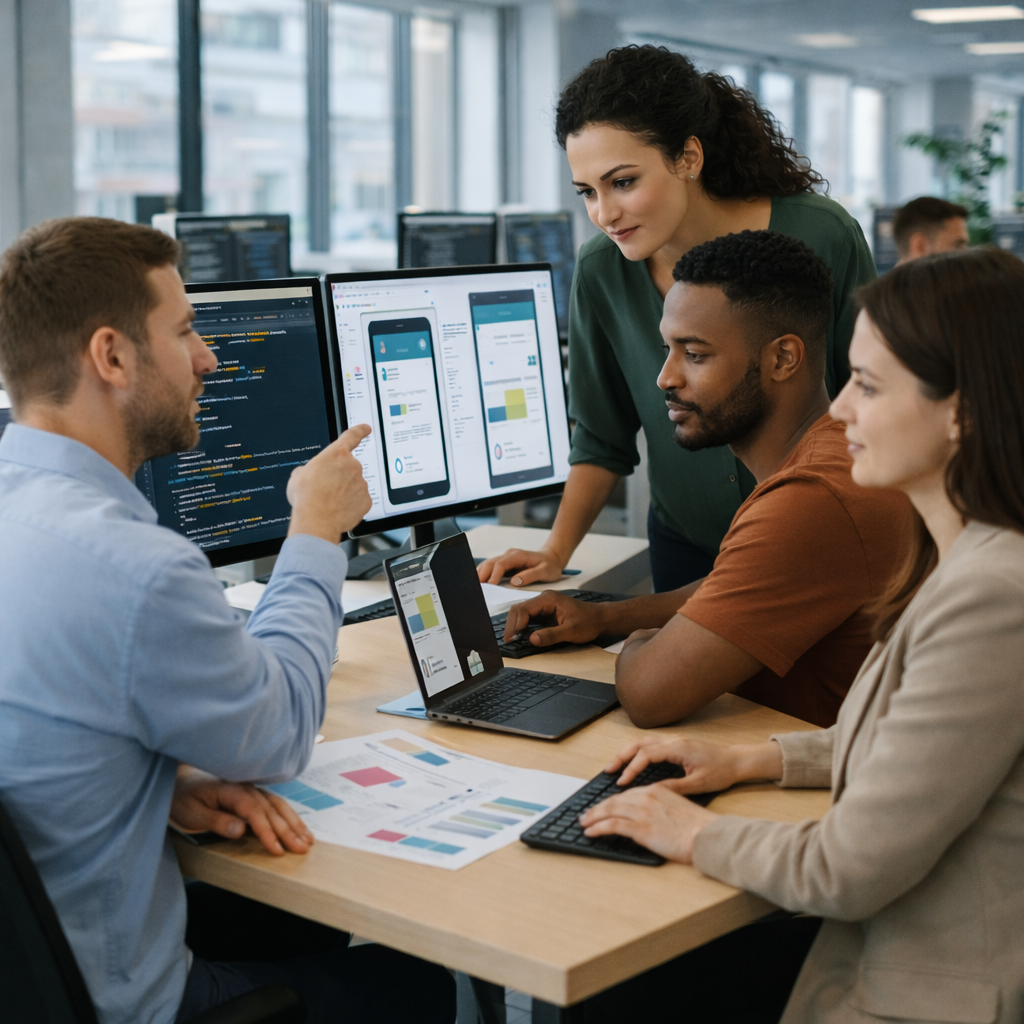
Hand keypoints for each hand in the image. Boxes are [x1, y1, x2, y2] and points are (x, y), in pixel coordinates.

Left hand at [171, 766, 314, 855]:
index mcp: (232, 790)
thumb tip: (240, 830)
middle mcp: (247, 787)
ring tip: (307, 840)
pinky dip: (289, 816)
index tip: (277, 849)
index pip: (255, 812)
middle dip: (288, 830)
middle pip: (272, 810)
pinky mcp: (254, 793)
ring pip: (278, 806)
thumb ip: (216, 821)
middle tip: (302, 848)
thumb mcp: (191, 812)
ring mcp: (253, 789)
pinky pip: (276, 804)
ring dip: (294, 823)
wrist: (181, 779)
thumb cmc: (184, 796)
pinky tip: (298, 827)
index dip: (267, 831)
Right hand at [287, 424, 372, 542]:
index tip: (366, 428)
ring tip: (329, 502)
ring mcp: (361, 484)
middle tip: (326, 489)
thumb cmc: (306, 496)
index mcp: (336, 454)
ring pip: (354, 485)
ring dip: (344, 492)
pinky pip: (359, 500)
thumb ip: (311, 468)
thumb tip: (312, 474)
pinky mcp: (366, 500)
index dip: (359, 431)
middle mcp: (353, 466)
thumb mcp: (299, 475)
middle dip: (339, 477)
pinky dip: (351, 504)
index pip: (351, 437)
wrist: (316, 520)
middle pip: (348, 468)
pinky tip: (338, 509)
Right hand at [476, 546, 565, 586]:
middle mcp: (510, 555)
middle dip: (482, 575)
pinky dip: (484, 574)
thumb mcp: (545, 572)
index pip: (501, 564)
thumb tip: (514, 581)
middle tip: (476, 588)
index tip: (490, 585)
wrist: (552, 558)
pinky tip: (480, 583)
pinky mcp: (505, 564)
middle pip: (490, 563)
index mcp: (518, 556)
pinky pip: (491, 568)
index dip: (494, 574)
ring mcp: (506, 558)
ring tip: (475, 587)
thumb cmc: (550, 565)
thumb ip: (530, 576)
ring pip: (488, 564)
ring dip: (480, 574)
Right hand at [503, 591, 609, 646]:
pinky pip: (528, 618)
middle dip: (512, 624)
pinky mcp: (545, 613)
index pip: (525, 608)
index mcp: (549, 599)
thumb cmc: (589, 622)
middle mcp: (544, 599)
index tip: (513, 637)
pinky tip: (520, 636)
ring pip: (522, 613)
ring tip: (511, 639)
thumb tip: (532, 639)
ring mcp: (544, 606)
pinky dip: (522, 626)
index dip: (517, 623)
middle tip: (508, 640)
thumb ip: (552, 635)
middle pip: (519, 609)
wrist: (600, 619)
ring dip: (515, 625)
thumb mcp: (571, 631)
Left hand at [579, 784, 716, 863]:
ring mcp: (642, 812)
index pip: (627, 794)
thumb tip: (651, 818)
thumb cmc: (699, 827)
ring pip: (609, 810)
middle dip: (598, 808)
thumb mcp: (678, 809)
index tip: (603, 807)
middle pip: (615, 800)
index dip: (612, 801)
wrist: (707, 835)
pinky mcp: (640, 827)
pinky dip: (597, 828)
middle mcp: (647, 797)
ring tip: (583, 823)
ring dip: (593, 817)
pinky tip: (590, 832)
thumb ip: (662, 808)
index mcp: (657, 790)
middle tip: (586, 814)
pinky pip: (611, 825)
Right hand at [605, 735, 783, 792]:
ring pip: (643, 741)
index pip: (646, 755)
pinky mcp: (676, 744)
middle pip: (639, 743)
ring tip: (615, 766)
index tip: (622, 782)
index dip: (631, 768)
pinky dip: (637, 751)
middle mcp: (673, 740)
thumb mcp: (698, 785)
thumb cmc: (721, 772)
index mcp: (677, 748)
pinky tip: (632, 761)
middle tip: (609, 771)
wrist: (736, 761)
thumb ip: (674, 787)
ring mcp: (673, 740)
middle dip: (622, 756)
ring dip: (627, 752)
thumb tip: (652, 791)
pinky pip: (650, 744)